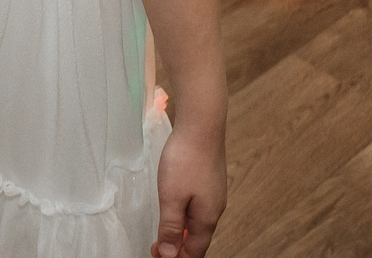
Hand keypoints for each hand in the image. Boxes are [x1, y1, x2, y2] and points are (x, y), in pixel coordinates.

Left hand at [152, 123, 224, 257]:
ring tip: (164, 231)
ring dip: (181, 231)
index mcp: (207, 218)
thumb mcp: (171, 197)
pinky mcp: (211, 180)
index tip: (158, 255)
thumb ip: (170, 227)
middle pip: (198, 239)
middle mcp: (215, 208)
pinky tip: (177, 208)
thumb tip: (168, 254)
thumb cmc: (187, 158)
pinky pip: (199, 207)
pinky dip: (186, 215)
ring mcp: (215, 193)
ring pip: (198, 223)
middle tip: (156, 246)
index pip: (194, 251)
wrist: (202, 125)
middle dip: (178, 247)